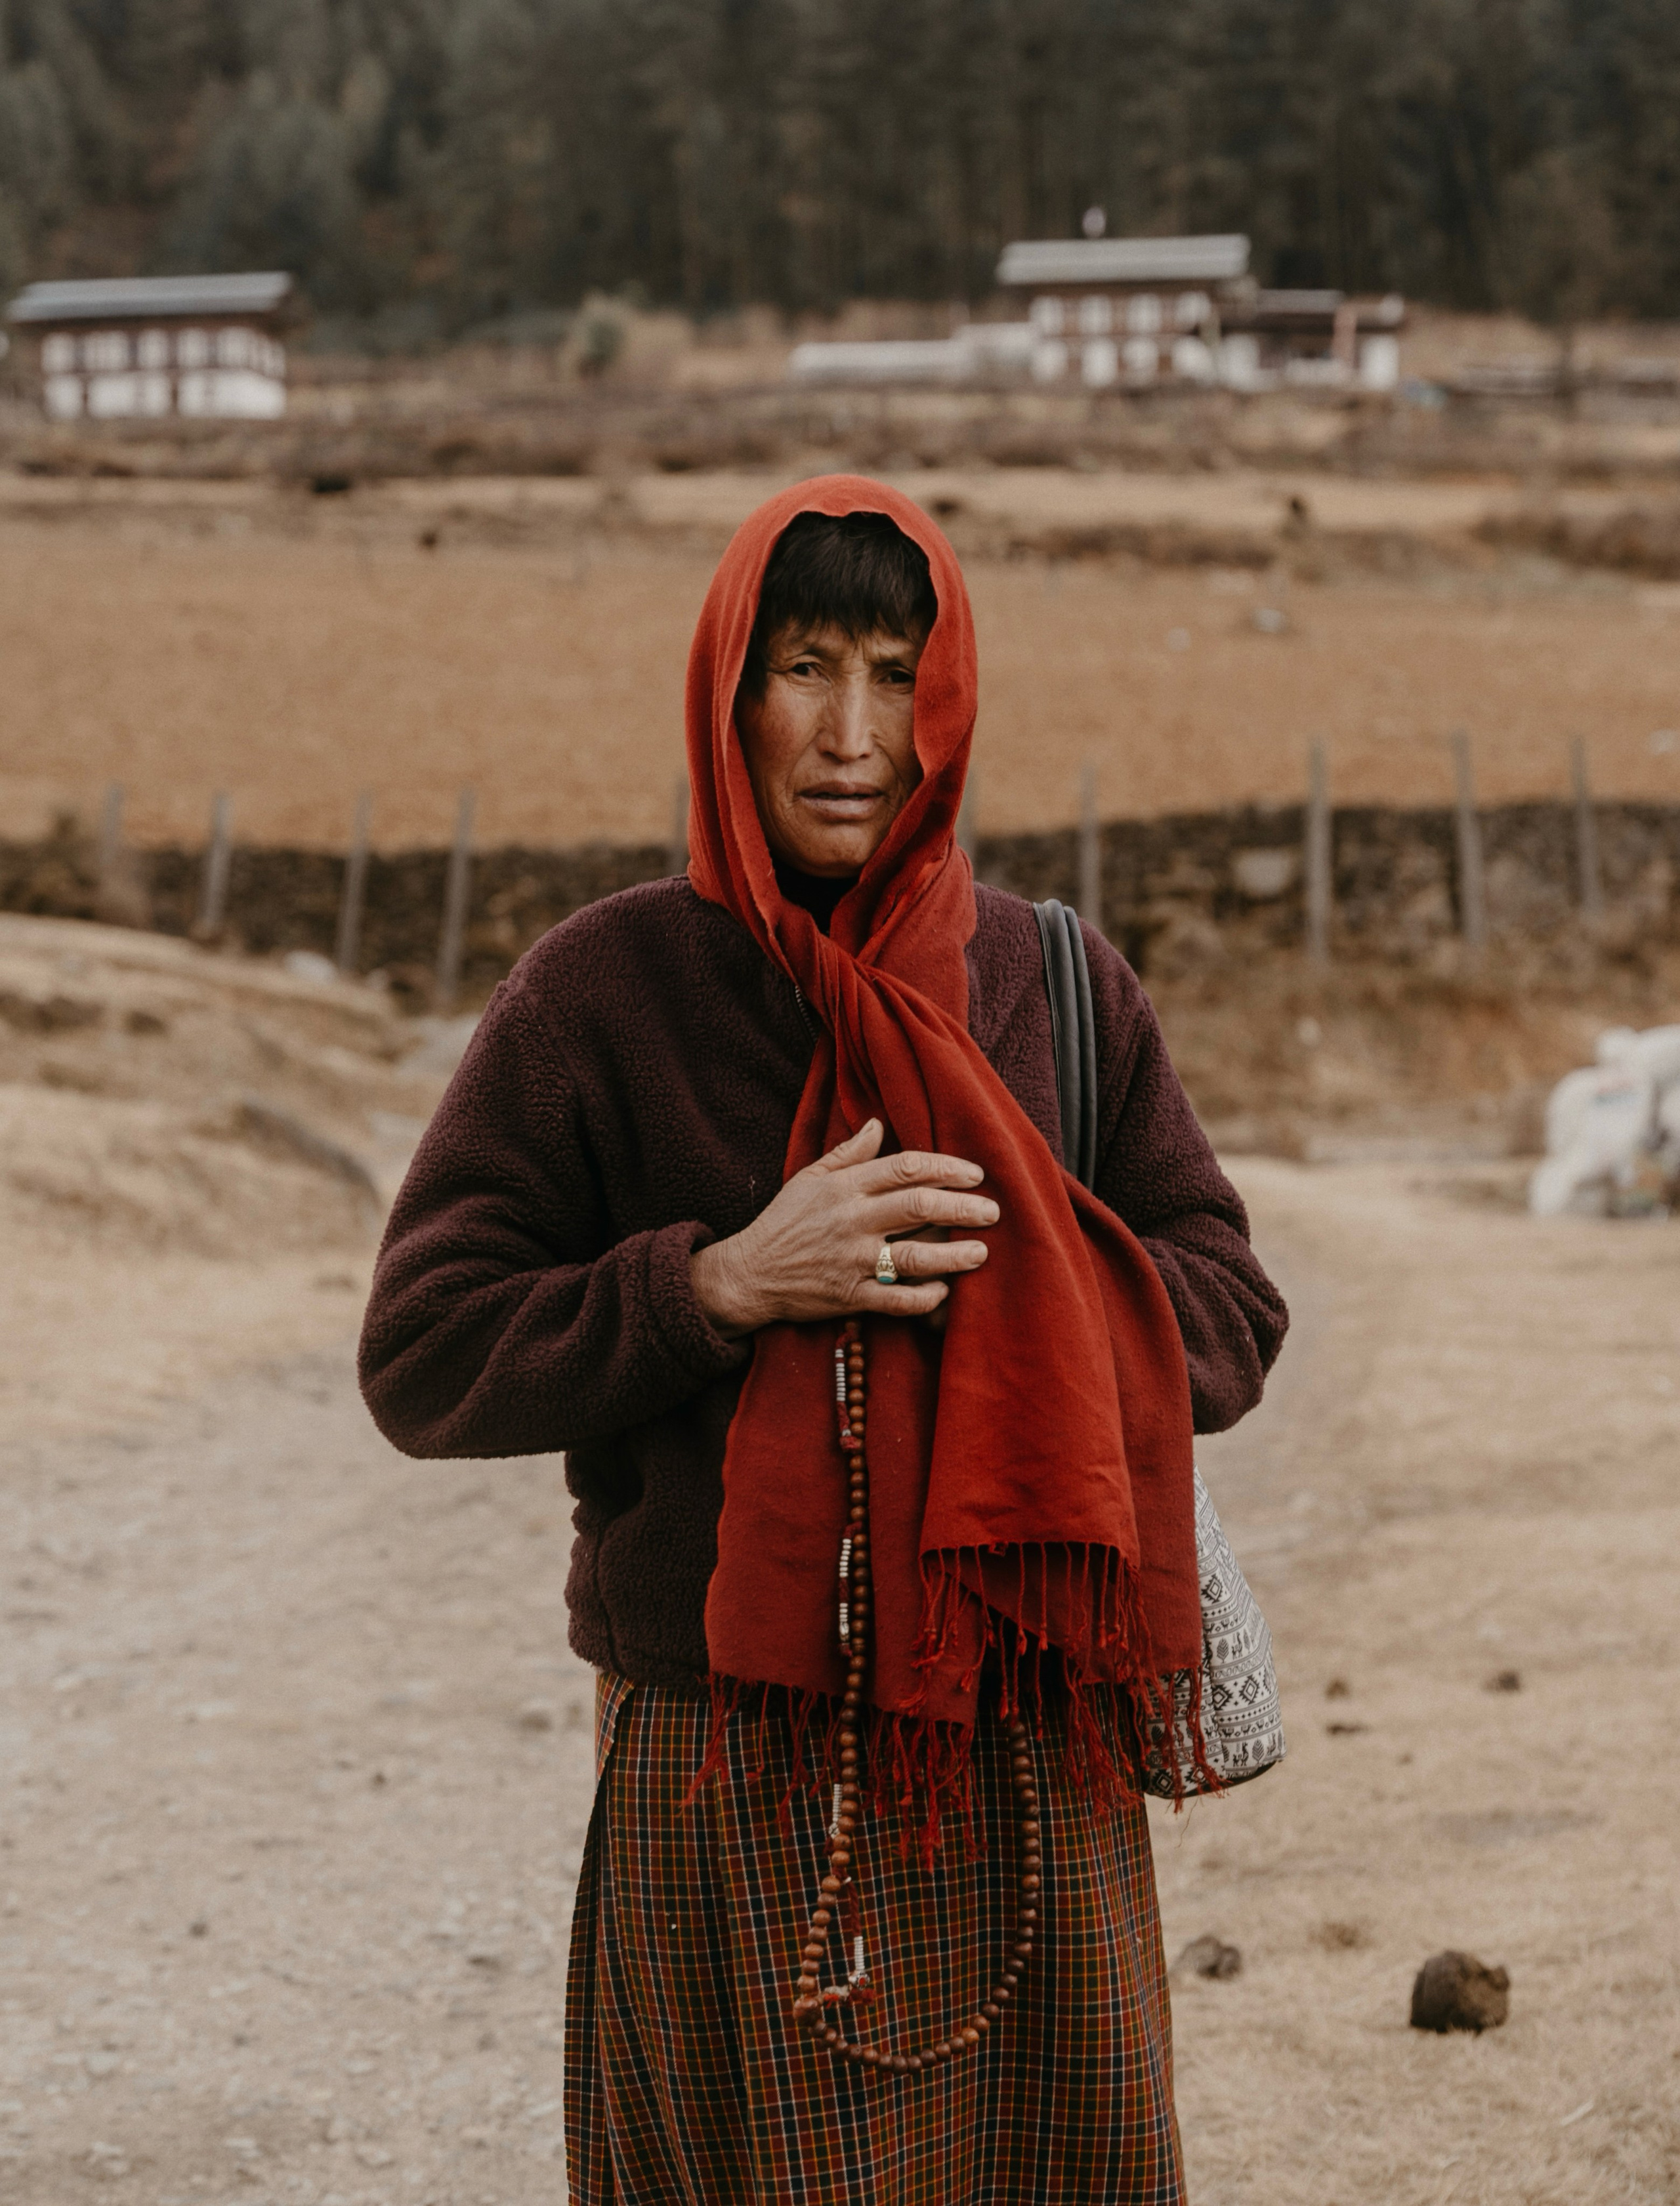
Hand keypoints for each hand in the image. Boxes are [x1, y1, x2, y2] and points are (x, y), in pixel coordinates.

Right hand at [690, 1119, 996, 1338]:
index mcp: (845, 1187)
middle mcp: (853, 1221)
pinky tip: (945, 1291)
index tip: (975, 1173)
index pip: (905, 1167)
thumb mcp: (809, 1177)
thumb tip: (877, 1123)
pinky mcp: (850, 1296)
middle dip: (962, 1207)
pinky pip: (896, 1299)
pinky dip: (924, 1297)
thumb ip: (848, 1153)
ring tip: (981, 1252)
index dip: (946, 1167)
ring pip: (914, 1255)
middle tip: (993, 1211)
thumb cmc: (783, 1222)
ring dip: (954, 1254)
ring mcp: (853, 1260)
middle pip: (918, 1206)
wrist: (750, 1274)